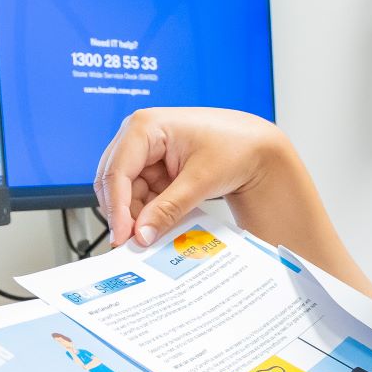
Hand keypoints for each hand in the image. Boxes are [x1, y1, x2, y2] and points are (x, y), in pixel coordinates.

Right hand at [93, 107, 286, 246]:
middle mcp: (138, 136)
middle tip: (134, 244)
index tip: (122, 237)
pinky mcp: (154, 168)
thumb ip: (169, 208)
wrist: (256, 147)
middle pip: (115, 183)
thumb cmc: (235, 146)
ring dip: (138, 216)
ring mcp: (146, 153)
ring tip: (154, 236)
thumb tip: (142, 234)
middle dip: (124, 214)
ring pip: (126, 193)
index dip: (116, 209)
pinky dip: (150, 212)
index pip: (117, 172)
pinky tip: (162, 225)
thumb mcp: (201, 180)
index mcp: (145, 126)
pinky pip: (142, 195)